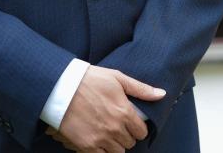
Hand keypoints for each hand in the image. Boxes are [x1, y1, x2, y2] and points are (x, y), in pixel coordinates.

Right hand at [48, 66, 164, 152]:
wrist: (61, 86)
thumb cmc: (90, 79)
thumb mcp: (117, 78)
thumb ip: (141, 89)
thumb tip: (162, 94)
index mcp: (125, 112)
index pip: (141, 132)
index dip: (137, 128)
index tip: (129, 123)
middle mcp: (115, 128)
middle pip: (130, 143)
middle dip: (126, 135)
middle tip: (116, 126)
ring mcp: (101, 139)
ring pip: (118, 152)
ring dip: (115, 145)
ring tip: (107, 133)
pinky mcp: (87, 146)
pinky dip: (102, 151)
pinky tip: (97, 140)